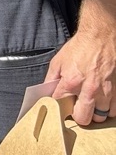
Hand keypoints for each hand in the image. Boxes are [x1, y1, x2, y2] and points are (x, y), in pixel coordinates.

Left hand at [38, 0, 115, 127]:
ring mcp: (106, 91)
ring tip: (92, 104)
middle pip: (83, 118)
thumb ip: (51, 79)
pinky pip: (114, 110)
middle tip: (78, 108)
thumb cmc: (80, 47)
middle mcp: (89, 89)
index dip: (59, 106)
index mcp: (71, 81)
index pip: (61, 105)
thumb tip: (46, 93)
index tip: (61, 106)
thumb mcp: (58, 61)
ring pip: (101, 117)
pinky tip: (103, 101)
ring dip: (95, 113)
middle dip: (79, 116)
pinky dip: (108, 109)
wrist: (101, 35)